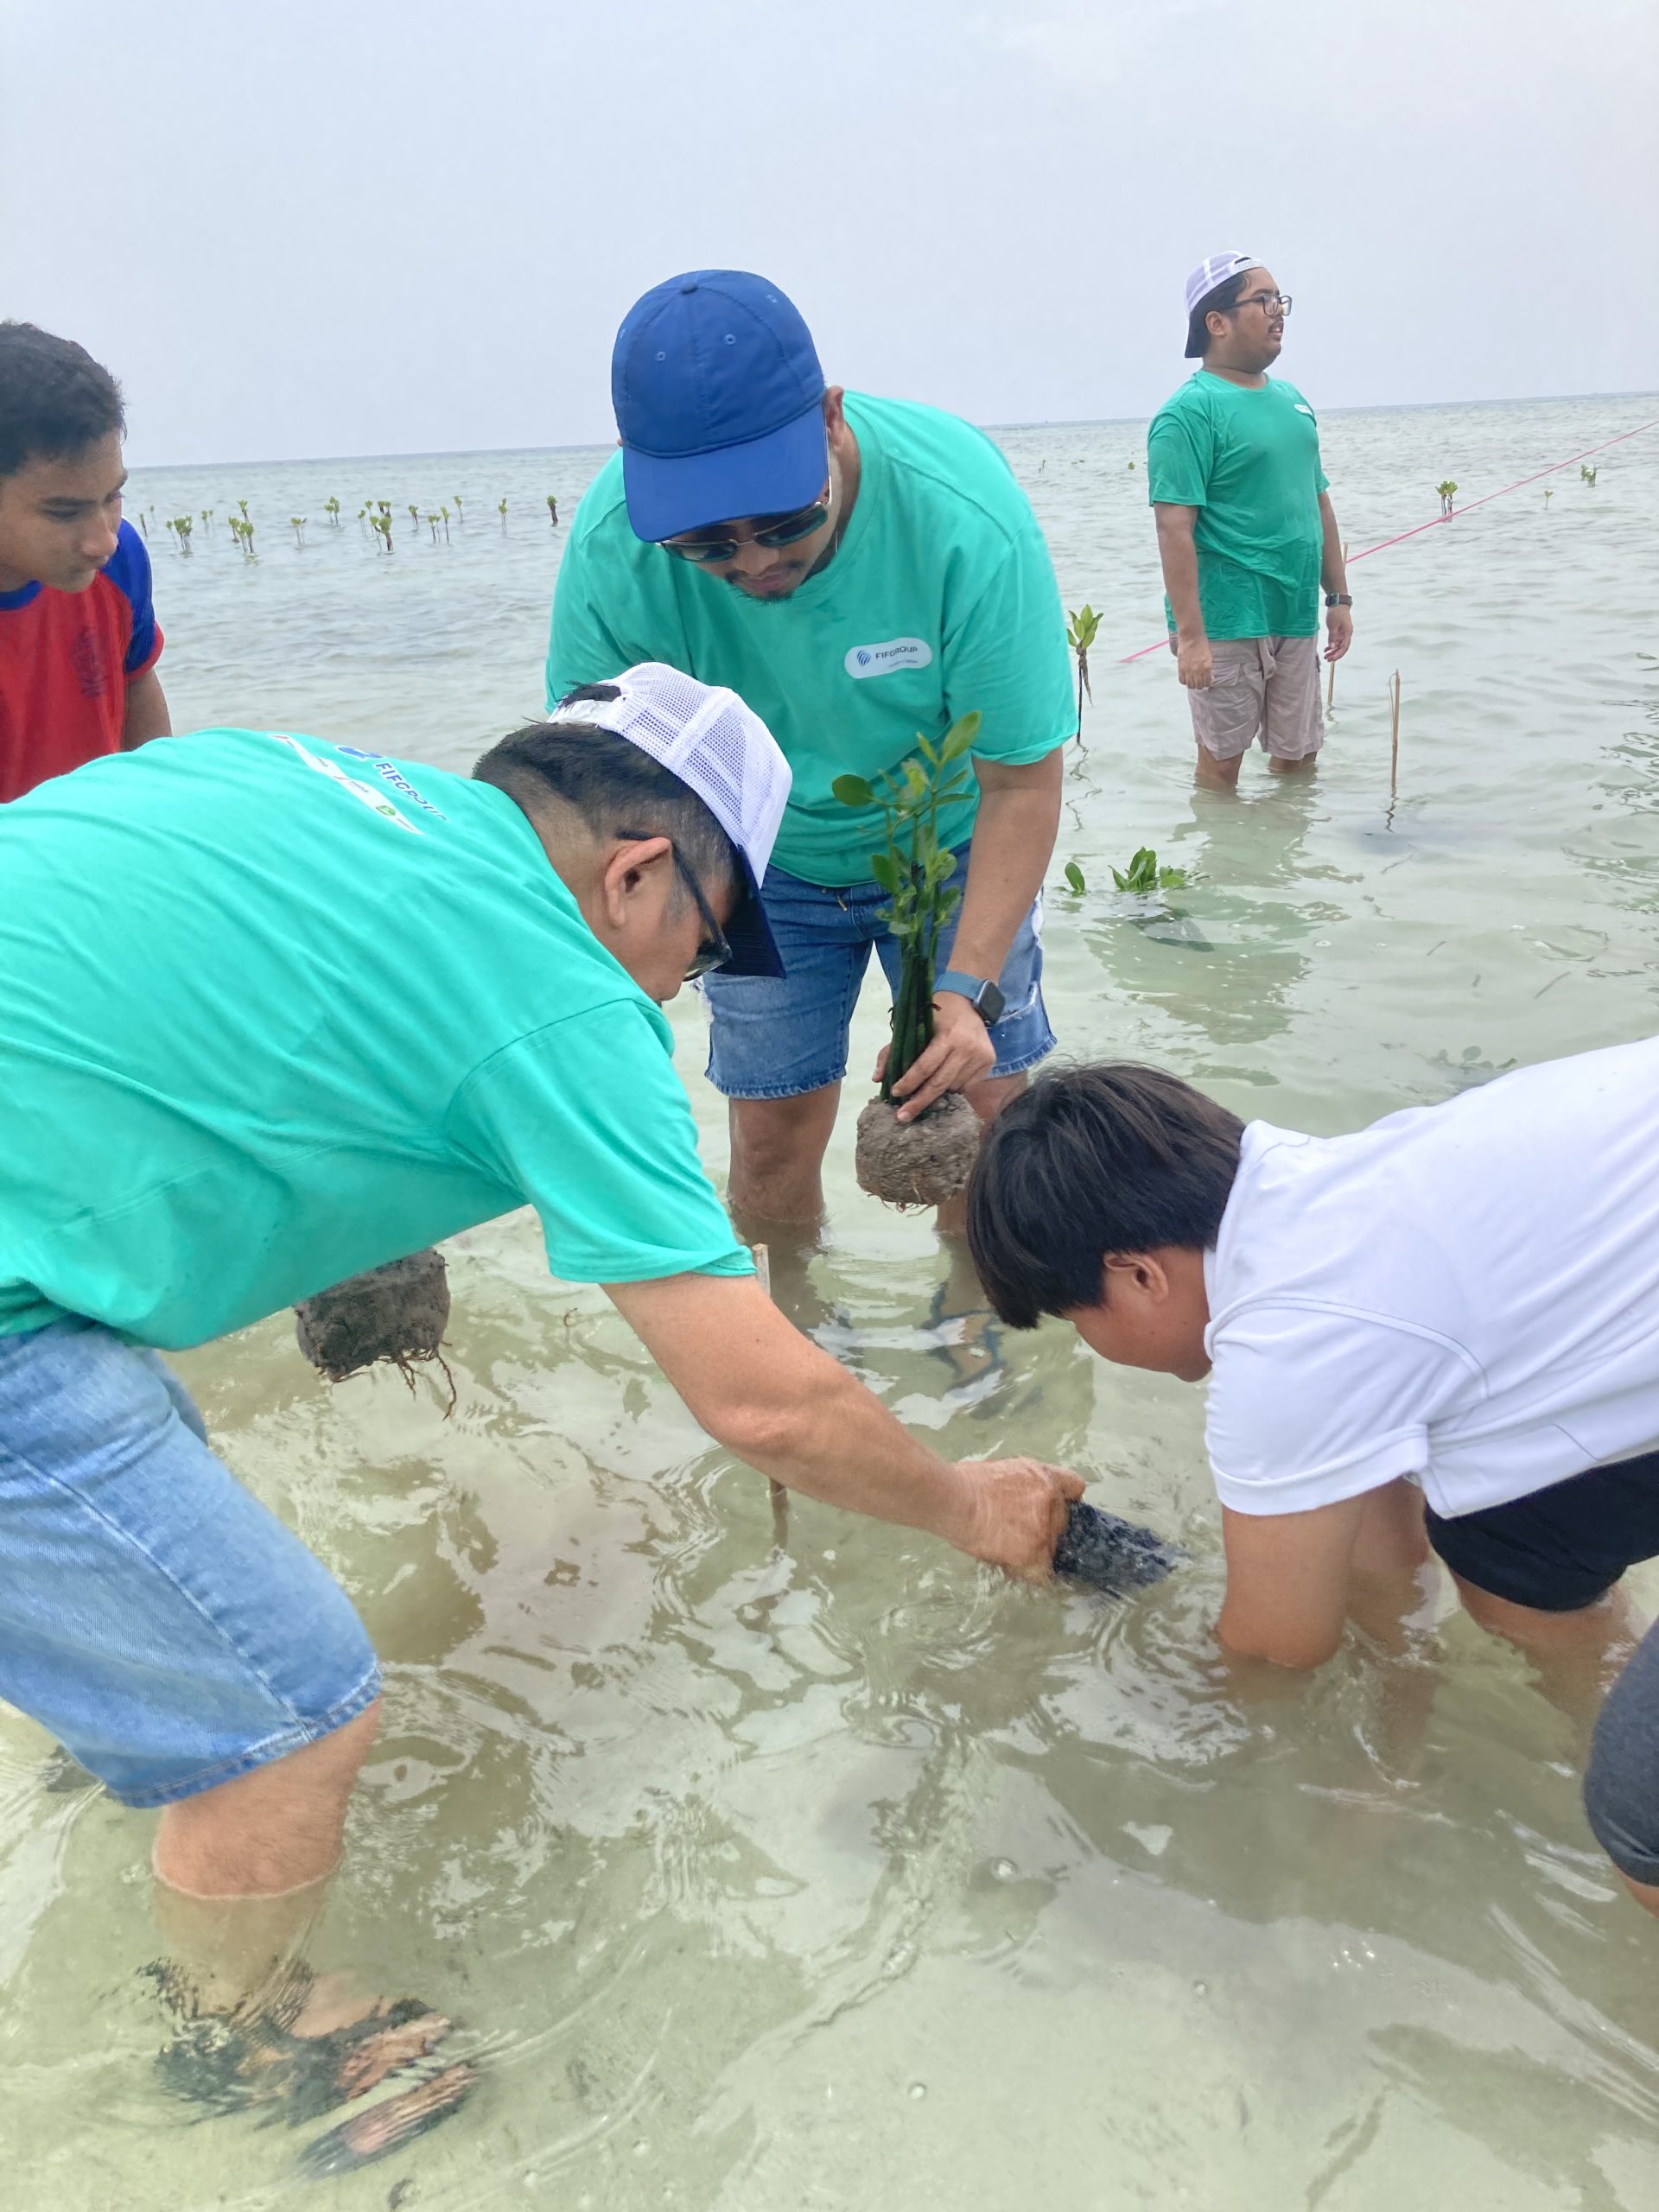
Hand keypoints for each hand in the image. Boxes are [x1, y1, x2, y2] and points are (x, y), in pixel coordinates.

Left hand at [881, 990, 995, 1120]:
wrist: (968, 1001)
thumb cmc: (935, 1015)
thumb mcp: (911, 1026)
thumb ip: (892, 1051)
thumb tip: (878, 1079)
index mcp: (947, 1036)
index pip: (925, 1067)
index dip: (909, 1083)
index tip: (895, 1094)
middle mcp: (967, 1047)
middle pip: (939, 1083)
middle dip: (919, 1102)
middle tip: (903, 1117)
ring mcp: (980, 1056)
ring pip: (953, 1087)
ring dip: (937, 1092)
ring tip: (927, 1087)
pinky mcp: (989, 1062)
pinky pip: (966, 1086)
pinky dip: (953, 1087)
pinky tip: (947, 1078)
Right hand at [946, 1456, 1084, 1578]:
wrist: (957, 1498)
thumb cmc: (965, 1483)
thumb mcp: (1002, 1471)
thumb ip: (1020, 1486)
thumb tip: (1017, 1501)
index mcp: (1043, 1477)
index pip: (1074, 1486)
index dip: (1065, 1500)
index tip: (1055, 1510)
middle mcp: (1051, 1500)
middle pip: (1064, 1523)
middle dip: (1045, 1530)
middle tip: (1021, 1536)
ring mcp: (1046, 1527)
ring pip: (1052, 1550)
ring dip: (1035, 1554)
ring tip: (1009, 1552)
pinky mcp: (1035, 1551)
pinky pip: (1042, 1573)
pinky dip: (1029, 1574)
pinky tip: (1013, 1569)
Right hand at [1176, 636, 1213, 688]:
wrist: (1191, 636)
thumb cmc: (1202, 644)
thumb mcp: (1209, 656)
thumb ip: (1209, 667)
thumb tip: (1210, 677)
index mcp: (1207, 667)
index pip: (1207, 683)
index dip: (1206, 684)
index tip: (1205, 682)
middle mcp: (1198, 670)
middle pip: (1198, 686)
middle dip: (1199, 685)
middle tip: (1199, 681)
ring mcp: (1189, 669)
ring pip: (1190, 685)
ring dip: (1192, 684)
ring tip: (1192, 680)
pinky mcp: (1181, 668)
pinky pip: (1182, 680)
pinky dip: (1184, 681)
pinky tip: (1186, 677)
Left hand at [1324, 605, 1353, 662]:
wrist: (1338, 602)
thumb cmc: (1336, 612)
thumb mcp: (1333, 625)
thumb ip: (1332, 637)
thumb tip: (1332, 647)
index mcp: (1347, 632)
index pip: (1344, 647)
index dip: (1338, 654)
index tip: (1331, 659)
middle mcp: (1347, 634)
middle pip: (1342, 647)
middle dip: (1335, 654)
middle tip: (1327, 659)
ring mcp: (1343, 633)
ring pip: (1339, 645)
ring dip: (1332, 651)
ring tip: (1325, 656)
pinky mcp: (1339, 631)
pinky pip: (1336, 641)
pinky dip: (1332, 645)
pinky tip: (1326, 649)